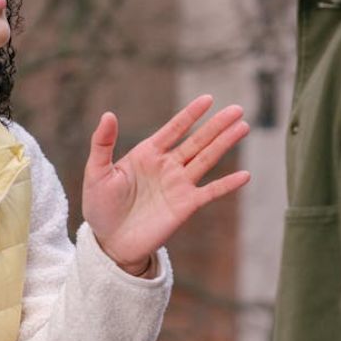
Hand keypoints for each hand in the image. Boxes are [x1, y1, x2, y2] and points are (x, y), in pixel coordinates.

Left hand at [82, 96, 250, 275]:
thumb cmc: (100, 206)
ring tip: (243, 127)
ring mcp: (178, 185)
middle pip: (197, 141)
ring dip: (225, 144)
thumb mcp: (96, 172)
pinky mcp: (185, 206)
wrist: (110, 242)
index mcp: (147, 154)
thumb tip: (108, 114)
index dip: (190, 114)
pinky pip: (210, 192)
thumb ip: (102, 144)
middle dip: (216, 125)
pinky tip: (245, 175)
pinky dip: (227, 184)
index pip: (174, 129)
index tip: (208, 99)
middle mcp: (167, 166)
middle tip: (237, 109)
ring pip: (207, 159)